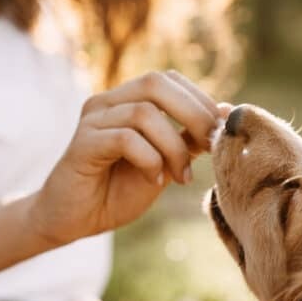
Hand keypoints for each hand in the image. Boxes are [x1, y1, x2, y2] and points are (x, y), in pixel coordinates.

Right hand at [27, 71, 221, 245]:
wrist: (75, 220)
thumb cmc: (118, 191)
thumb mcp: (165, 163)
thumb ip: (189, 139)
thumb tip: (226, 113)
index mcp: (127, 100)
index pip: (169, 80)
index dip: (200, 101)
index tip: (219, 134)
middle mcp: (108, 102)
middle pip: (156, 83)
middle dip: (193, 114)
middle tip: (210, 147)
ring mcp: (93, 120)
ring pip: (144, 113)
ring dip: (172, 147)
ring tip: (179, 177)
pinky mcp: (82, 143)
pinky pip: (125, 139)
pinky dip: (150, 160)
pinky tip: (154, 180)